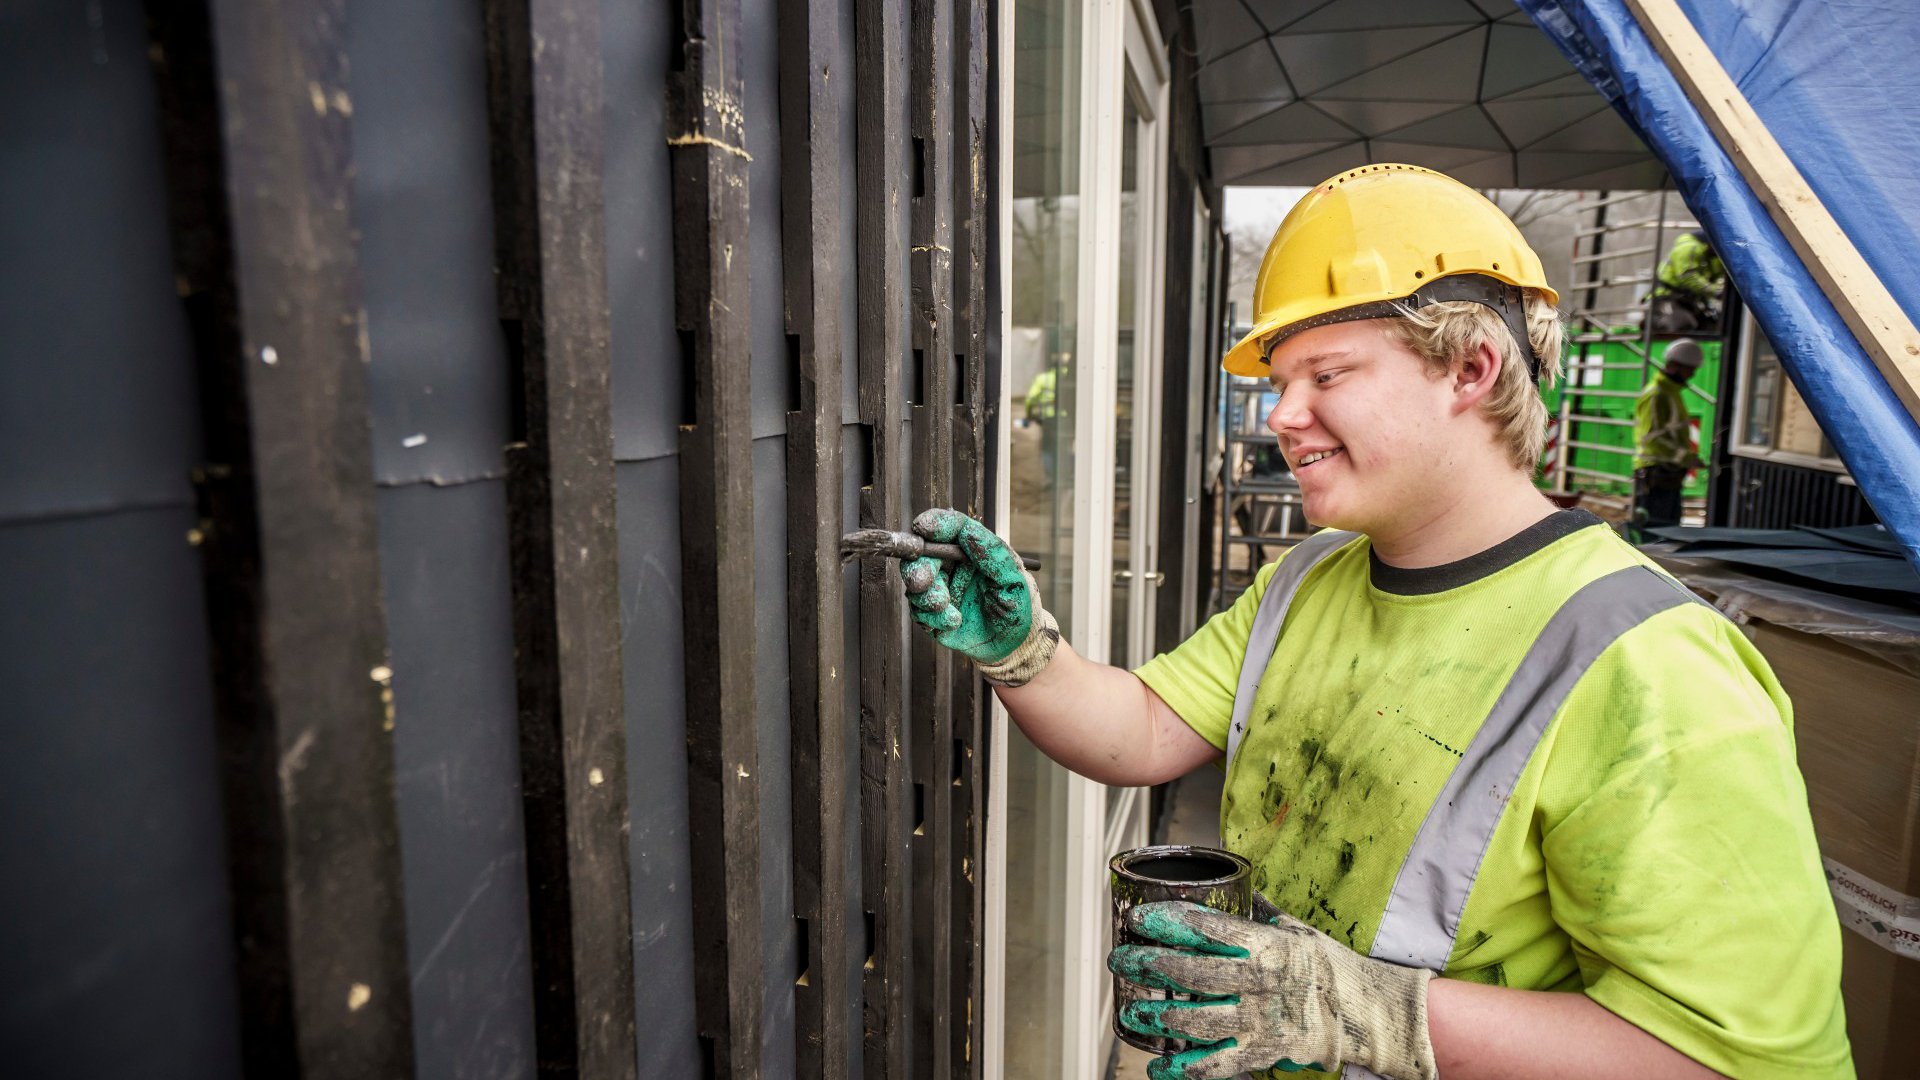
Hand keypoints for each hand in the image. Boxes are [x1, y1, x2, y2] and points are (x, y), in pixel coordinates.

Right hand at [898, 508, 1059, 685]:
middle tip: (923, 582)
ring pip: (917, 583)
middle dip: (919, 567)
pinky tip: (953, 622)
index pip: (950, 527)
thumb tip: (965, 531)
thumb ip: (990, 552)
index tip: (924, 528)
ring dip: (928, 596)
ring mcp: (943, 588)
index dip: (934, 524)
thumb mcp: (1012, 577)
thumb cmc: (1019, 607)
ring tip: (949, 609)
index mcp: (973, 550)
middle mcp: (954, 566)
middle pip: (922, 554)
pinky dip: (932, 617)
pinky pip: (919, 610)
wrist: (1016, 645)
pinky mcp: (934, 613)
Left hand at [1109, 901, 1436, 1079]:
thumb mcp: (1296, 929)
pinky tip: (1159, 1065)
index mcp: (1268, 945)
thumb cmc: (1329, 968)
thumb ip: (1258, 912)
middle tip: (1121, 959)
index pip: (1209, 928)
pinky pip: (1218, 1064)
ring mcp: (1261, 1021)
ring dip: (1159, 1014)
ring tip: (1131, 1009)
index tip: (1140, 917)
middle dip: (1150, 964)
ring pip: (1198, 1019)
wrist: (1365, 1014)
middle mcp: (1261, 983)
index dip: (1169, 921)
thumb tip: (1231, 884)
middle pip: (1194, 972)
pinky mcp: (1262, 1053)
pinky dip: (1185, 1069)